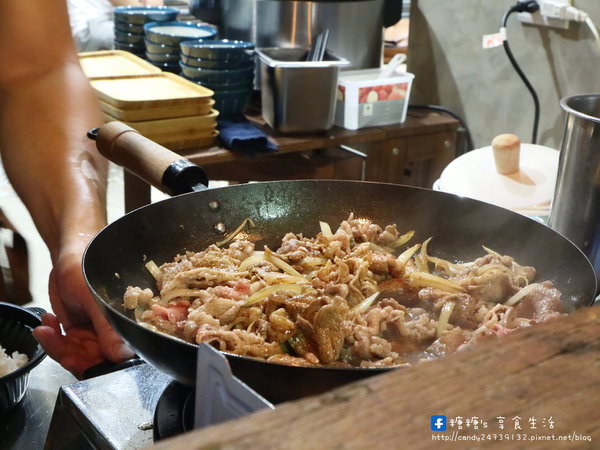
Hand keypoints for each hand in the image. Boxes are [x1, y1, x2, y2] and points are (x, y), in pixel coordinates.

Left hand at [33, 234, 133, 377]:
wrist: (73, 255)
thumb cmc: (90, 267)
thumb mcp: (95, 298)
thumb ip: (106, 327)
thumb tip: (120, 354)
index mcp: (125, 327)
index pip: (116, 358)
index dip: (96, 363)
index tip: (74, 357)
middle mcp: (112, 335)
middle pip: (94, 362)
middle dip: (72, 356)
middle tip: (56, 343)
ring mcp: (94, 335)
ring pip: (76, 357)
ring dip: (57, 346)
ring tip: (46, 329)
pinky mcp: (78, 333)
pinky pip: (63, 347)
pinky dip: (51, 339)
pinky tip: (47, 323)